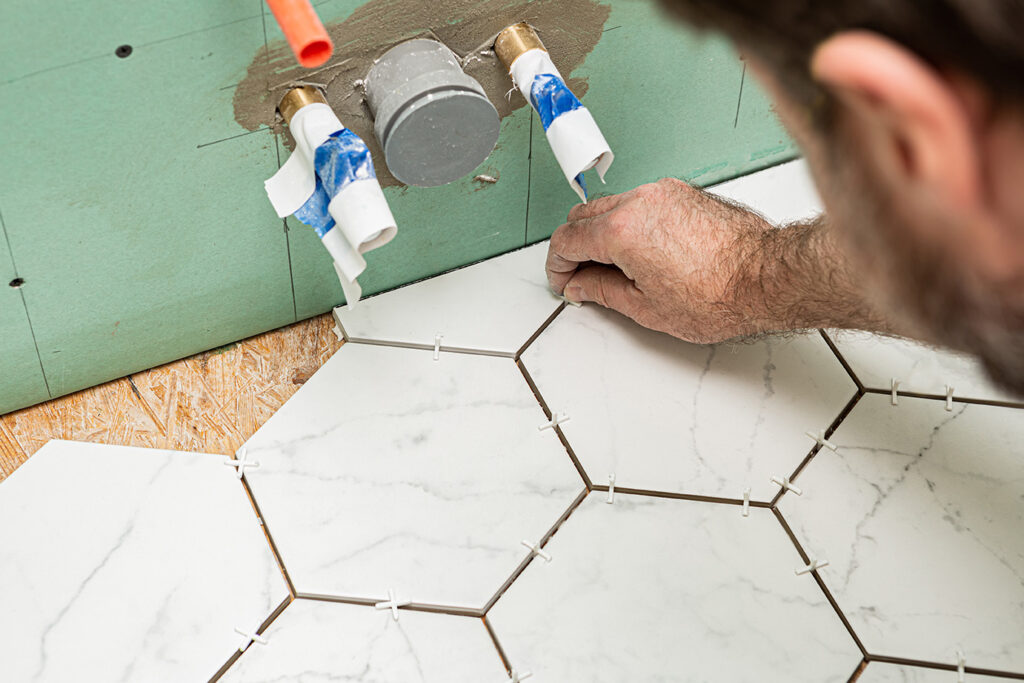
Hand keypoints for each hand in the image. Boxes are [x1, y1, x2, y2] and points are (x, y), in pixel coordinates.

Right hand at [546, 177, 775, 343]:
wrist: (766, 277)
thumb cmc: (719, 294)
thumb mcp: (646, 307)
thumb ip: (602, 290)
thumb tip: (582, 285)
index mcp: (622, 230)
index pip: (567, 239)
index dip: (558, 265)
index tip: (563, 280)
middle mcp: (640, 202)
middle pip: (583, 216)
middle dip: (576, 246)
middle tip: (582, 276)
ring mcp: (664, 193)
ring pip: (613, 206)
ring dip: (603, 232)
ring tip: (616, 267)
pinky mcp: (684, 193)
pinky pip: (642, 202)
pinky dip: (631, 222)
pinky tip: (642, 251)